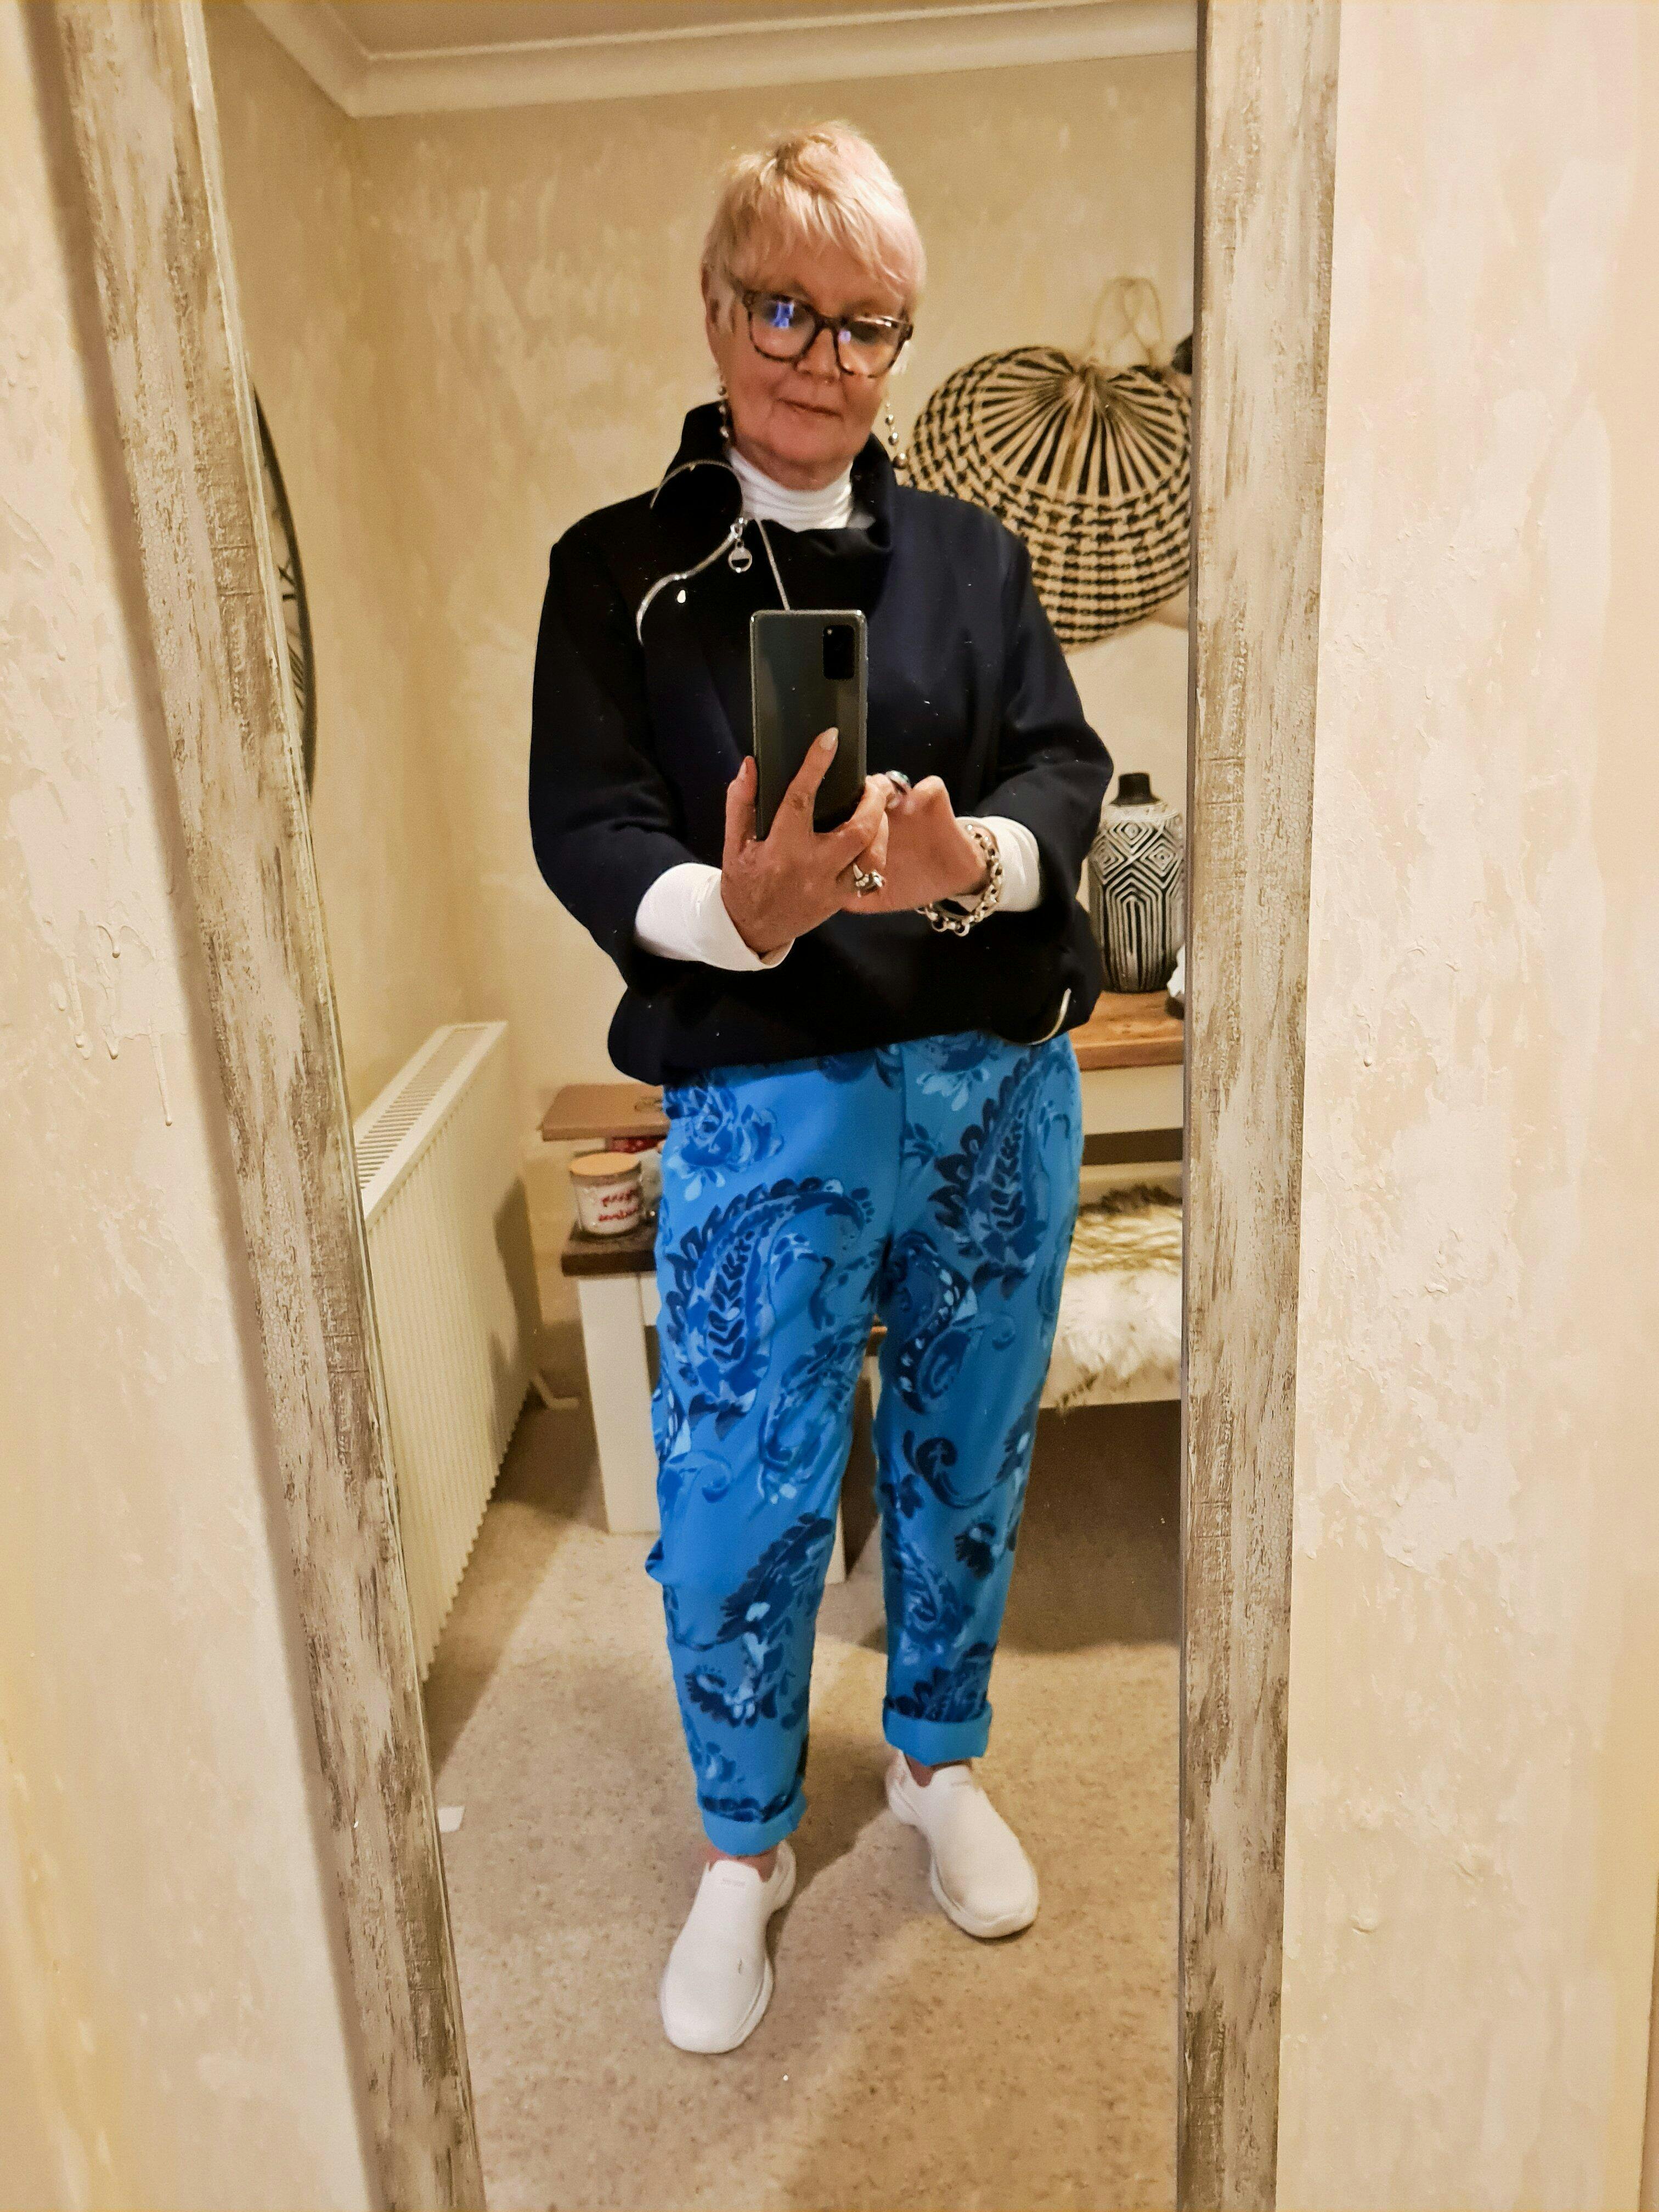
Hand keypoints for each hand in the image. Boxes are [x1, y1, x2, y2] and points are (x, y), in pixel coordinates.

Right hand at [720, 731, 893, 956]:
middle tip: (873, 782)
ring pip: (872, 854)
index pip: (801, 800)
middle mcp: (810, 869)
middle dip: (873, 800)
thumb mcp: (734, 843)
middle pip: (858, 829)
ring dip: (881, 826)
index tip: (830, 738)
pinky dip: (877, 852)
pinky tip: (874, 836)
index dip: (816, 766)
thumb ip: (741, 803)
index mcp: (780, 849)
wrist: (752, 929)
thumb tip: (750, 765)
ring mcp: (830, 888)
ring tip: (877, 806)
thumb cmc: (743, 882)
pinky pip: (871, 876)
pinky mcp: (841, 901)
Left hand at [835, 775, 987, 914]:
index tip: (831, 829)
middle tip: (851, 813)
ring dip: (881, 790)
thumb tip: (830, 902)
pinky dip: (919, 792)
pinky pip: (929, 786)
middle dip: (855, 799)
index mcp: (868, 834)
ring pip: (889, 782)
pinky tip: (909, 808)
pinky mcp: (936, 802)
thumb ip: (854, 897)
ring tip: (878, 807)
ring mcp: (910, 806)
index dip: (835, 816)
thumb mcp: (878, 896)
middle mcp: (886, 815)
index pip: (843, 812)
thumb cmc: (912, 883)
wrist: (953, 879)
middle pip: (861, 792)